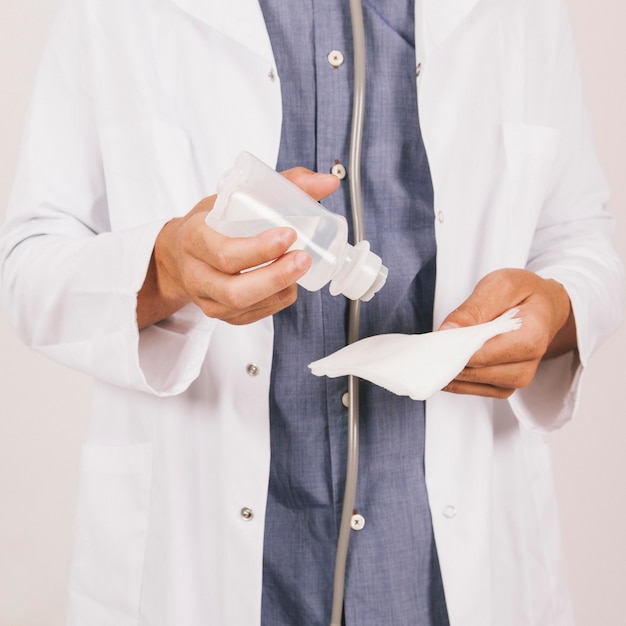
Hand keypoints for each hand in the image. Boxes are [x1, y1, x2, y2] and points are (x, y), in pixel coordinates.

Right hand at [137, 167, 339, 327]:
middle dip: (275, 277)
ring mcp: (207, 299)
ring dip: (278, 290)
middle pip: (234, 290)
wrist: (179, 253)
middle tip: (303, 259)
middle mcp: (196, 274)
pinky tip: (288, 284)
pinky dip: (276, 300)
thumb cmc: (210, 223)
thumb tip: (327, 183)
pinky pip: (252, 316)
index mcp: (194, 238)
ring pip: (243, 306)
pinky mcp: (221, 315)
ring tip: (299, 269)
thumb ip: (283, 185)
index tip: (289, 234)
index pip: (225, 253)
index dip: (259, 249)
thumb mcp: (234, 196)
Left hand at [438, 269, 576, 397]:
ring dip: (450, 368)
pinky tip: (449, 360)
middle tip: (432, 342)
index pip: (482, 354)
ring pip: (469, 383)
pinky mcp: (505, 386)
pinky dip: (455, 377)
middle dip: (448, 357)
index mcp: (531, 337)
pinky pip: (471, 388)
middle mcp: (527, 365)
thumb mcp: (500, 286)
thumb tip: (447, 331)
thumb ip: (473, 309)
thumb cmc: (524, 294)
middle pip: (474, 371)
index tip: (434, 341)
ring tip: (441, 347)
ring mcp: (516, 380)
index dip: (453, 348)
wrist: (545, 308)